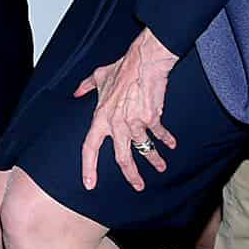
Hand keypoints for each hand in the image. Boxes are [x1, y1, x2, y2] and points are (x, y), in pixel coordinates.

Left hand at [77, 27, 179, 192]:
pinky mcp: (152, 118)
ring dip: (154, 160)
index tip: (89, 183)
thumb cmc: (121, 68)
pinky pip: (159, 134)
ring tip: (161, 167)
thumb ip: (86, 87)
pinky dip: (167, 140)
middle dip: (131, 175)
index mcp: (100, 117)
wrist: (143, 62)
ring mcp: (134, 122)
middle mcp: (116, 124)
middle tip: (138, 186)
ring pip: (144, 149)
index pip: (90, 147)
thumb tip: (77, 92)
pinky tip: (171, 144)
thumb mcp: (98, 76)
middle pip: (121, 158)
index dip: (88, 167)